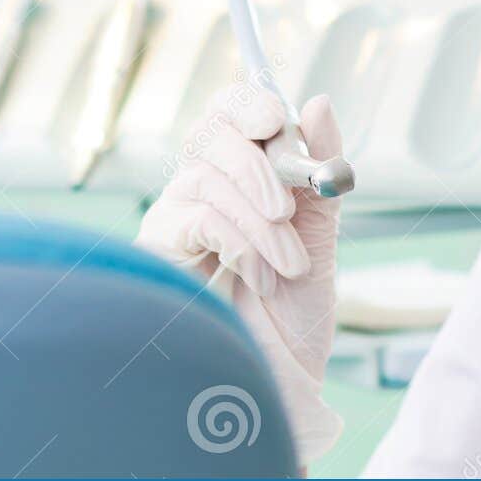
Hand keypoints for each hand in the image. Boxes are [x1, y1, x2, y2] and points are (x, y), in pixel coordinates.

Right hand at [137, 85, 344, 463]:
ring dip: (260, 220)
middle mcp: (202, 188)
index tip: (276, 120)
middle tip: (289, 205)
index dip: (249, 102)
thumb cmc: (296, 311)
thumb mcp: (322, 230)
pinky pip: (196, 217)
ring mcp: (176, 218)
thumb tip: (317, 102)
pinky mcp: (159, 252)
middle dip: (259, 163)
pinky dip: (240, 242)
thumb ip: (321, 168)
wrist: (281, 377)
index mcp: (243, 175)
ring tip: (290, 264)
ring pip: (207, 178)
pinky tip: (261, 276)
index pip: (231, 112)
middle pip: (211, 132)